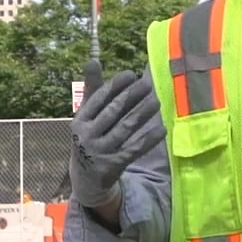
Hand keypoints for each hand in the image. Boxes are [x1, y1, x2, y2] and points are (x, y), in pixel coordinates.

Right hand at [69, 69, 165, 206]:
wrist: (86, 180)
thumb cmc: (89, 138)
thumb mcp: (86, 117)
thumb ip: (92, 90)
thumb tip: (93, 60)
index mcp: (79, 121)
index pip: (98, 99)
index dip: (115, 86)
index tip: (131, 74)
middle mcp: (87, 136)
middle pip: (112, 113)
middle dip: (131, 97)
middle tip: (148, 84)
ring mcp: (100, 152)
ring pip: (125, 129)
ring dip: (142, 114)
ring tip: (156, 101)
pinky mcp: (114, 166)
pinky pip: (135, 149)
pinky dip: (149, 138)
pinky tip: (162, 128)